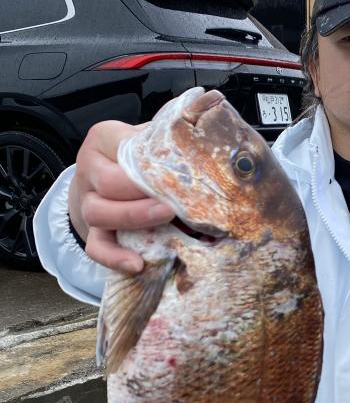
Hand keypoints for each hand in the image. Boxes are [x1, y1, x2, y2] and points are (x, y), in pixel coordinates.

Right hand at [68, 121, 172, 272]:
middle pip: (108, 183)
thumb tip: (209, 143)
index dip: (148, 163)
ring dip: (133, 218)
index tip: (175, 171)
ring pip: (98, 212)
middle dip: (142, 193)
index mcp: (104, 139)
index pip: (120, 148)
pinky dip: (114, 257)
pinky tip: (137, 263)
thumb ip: (169, 138)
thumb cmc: (138, 157)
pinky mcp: (91, 230)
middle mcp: (90, 169)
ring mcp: (87, 201)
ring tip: (165, 219)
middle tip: (173, 200)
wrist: (102, 177)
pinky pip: (95, 247)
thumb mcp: (150, 138)